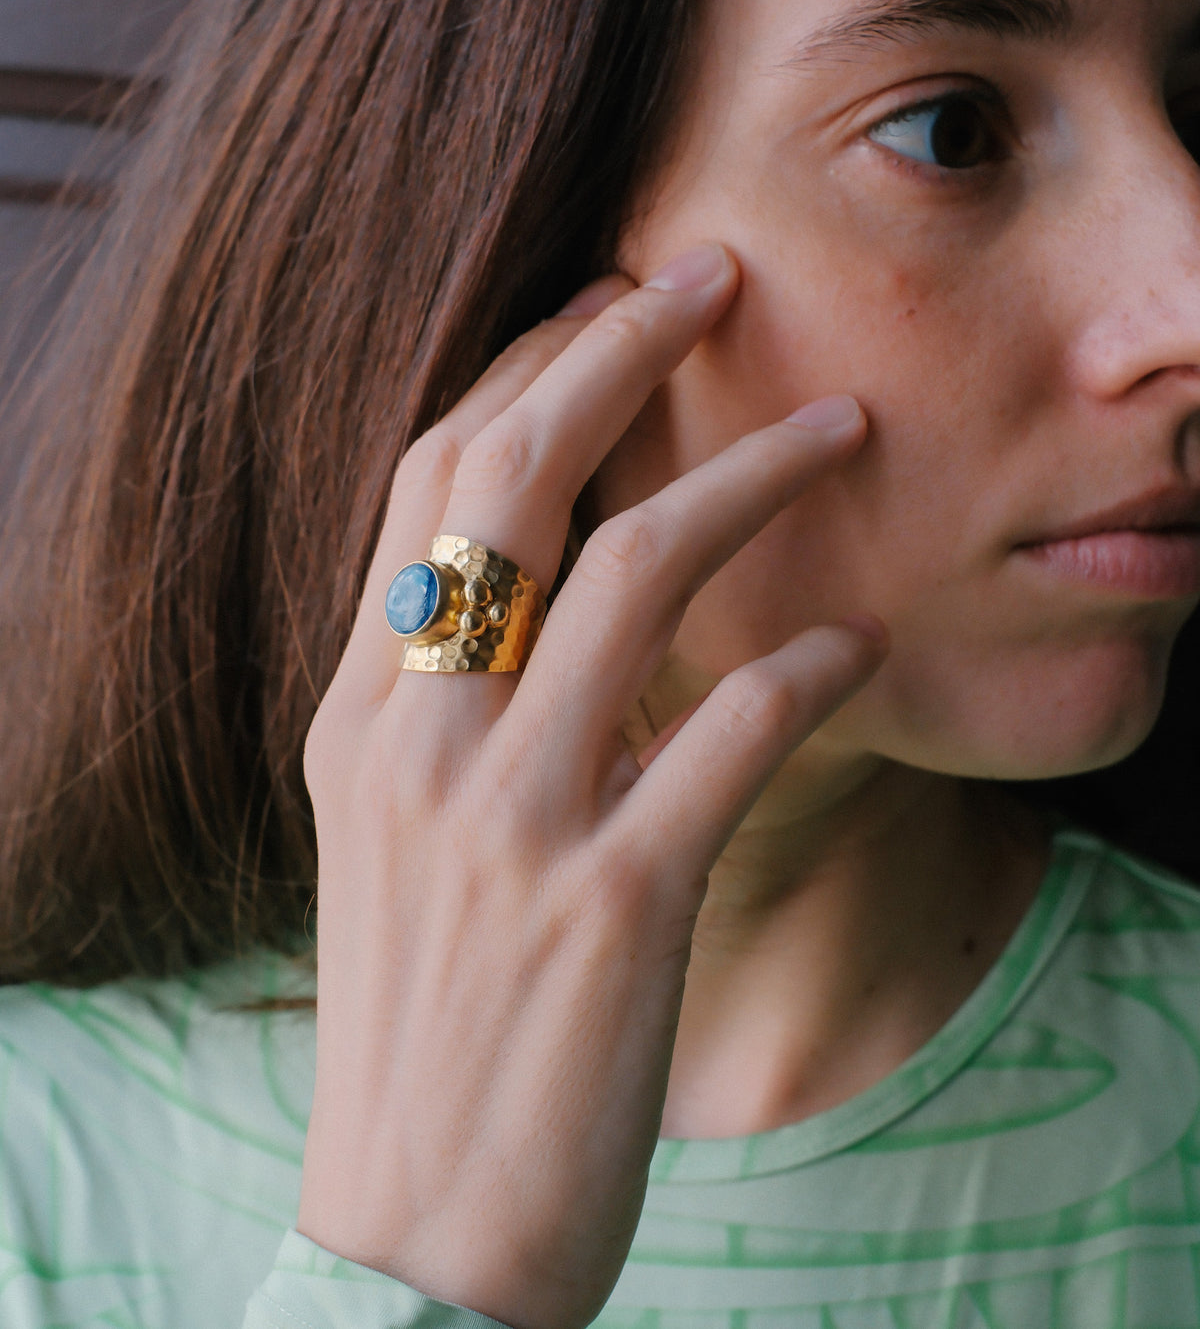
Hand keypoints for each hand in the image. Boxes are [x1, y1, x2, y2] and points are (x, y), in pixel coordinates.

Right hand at [298, 243, 886, 1328]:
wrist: (419, 1230)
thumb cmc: (424, 1019)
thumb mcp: (392, 843)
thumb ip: (448, 711)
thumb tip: (548, 592)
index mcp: (359, 717)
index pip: (428, 482)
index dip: (522, 363)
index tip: (606, 296)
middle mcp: (419, 743)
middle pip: (513, 474)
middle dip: (617, 345)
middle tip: (714, 270)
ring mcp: (512, 820)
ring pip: (640, 571)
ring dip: (758, 477)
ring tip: (849, 429)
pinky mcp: (613, 905)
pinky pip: (731, 730)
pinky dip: (807, 665)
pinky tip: (855, 644)